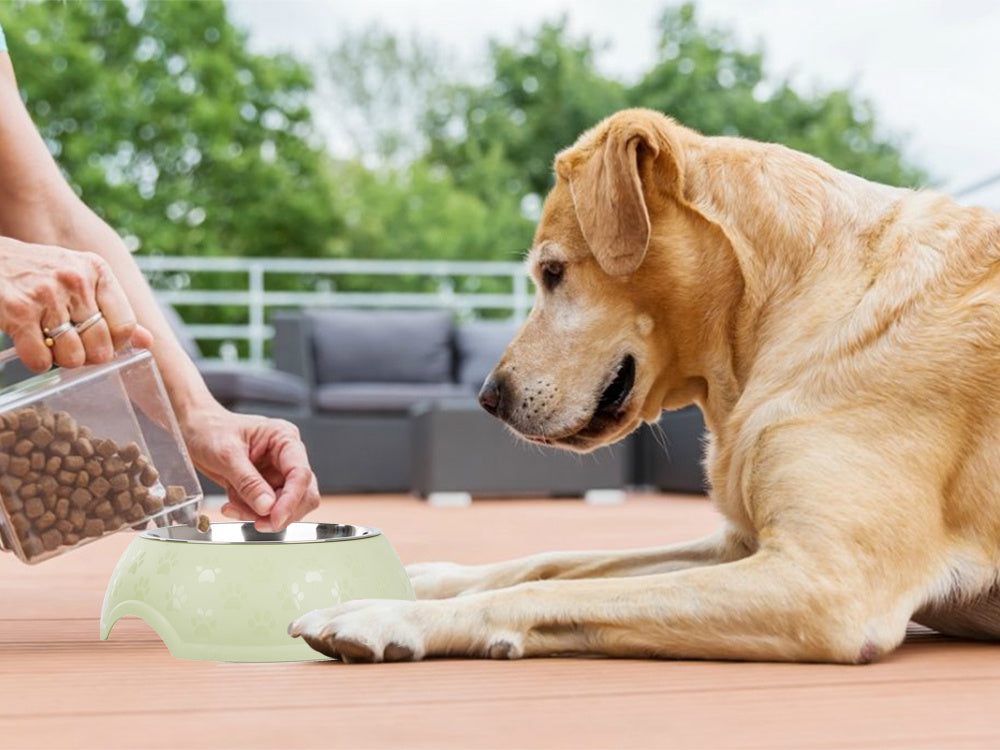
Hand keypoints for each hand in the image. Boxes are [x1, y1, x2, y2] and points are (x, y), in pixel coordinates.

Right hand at [0, 237, 151, 370]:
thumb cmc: (39, 274)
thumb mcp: (81, 280)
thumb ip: (114, 310)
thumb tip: (148, 342)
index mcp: (97, 271)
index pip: (125, 325)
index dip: (115, 344)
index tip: (99, 342)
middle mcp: (76, 279)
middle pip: (101, 346)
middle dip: (87, 356)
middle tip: (71, 345)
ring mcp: (46, 295)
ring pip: (73, 357)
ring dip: (61, 360)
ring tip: (50, 342)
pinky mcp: (18, 311)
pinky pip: (40, 359)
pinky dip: (37, 362)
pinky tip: (31, 346)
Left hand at [182, 406, 319, 531]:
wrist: (194, 430)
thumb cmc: (210, 430)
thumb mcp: (226, 454)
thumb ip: (248, 482)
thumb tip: (267, 507)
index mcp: (284, 439)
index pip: (300, 473)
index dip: (291, 499)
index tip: (275, 518)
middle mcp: (287, 456)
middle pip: (303, 493)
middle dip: (281, 511)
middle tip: (258, 523)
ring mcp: (277, 473)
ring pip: (286, 506)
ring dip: (261, 514)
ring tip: (233, 507)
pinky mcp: (265, 486)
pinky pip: (266, 509)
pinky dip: (250, 513)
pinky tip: (231, 505)